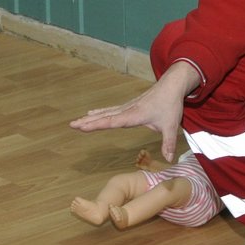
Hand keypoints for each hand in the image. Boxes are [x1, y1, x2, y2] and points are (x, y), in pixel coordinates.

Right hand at [70, 61, 199, 160]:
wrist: (172, 85)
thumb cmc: (170, 104)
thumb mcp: (171, 125)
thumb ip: (168, 143)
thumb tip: (169, 159)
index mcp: (134, 115)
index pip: (112, 121)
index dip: (97, 125)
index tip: (83, 126)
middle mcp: (127, 110)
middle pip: (104, 116)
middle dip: (88, 121)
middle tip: (72, 125)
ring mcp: (127, 106)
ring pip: (106, 112)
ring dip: (91, 117)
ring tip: (77, 122)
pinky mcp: (130, 105)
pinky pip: (111, 109)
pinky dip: (100, 112)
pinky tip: (92, 113)